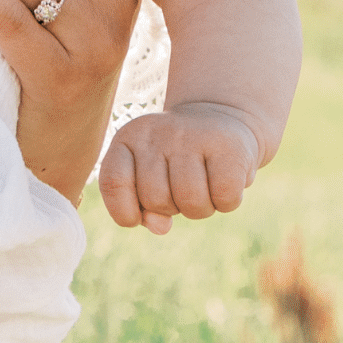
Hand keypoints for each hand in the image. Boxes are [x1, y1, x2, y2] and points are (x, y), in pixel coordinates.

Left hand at [98, 102, 261, 232]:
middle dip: (171, 209)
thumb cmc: (176, 160)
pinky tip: (224, 184)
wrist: (221, 115)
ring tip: (204, 188)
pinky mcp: (230, 146)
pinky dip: (226, 203)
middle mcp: (157, 133)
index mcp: (127, 138)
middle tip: (182, 189)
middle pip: (155, 199)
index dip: (123, 211)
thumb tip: (160, 227)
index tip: (137, 216)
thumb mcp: (149, 178)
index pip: (113, 182)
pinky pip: (224, 197)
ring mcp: (193, 136)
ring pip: (190, 202)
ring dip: (200, 209)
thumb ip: (143, 208)